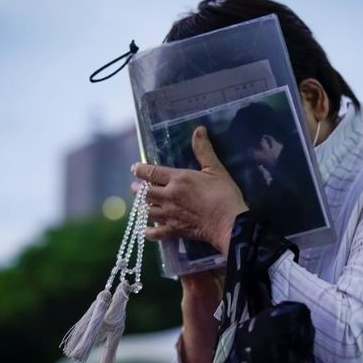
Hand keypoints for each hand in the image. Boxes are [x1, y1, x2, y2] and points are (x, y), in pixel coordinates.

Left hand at [131, 126, 248, 256]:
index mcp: (177, 179)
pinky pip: (155, 233)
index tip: (134, 169)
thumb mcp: (215, 169)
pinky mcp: (174, 231)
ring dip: (141, 206)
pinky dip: (148, 231)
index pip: (151, 172)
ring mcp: (169, 215)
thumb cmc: (223, 194)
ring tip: (141, 204)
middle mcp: (168, 196)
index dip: (140, 170)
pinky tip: (147, 229)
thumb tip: (198, 129)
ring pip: (146, 210)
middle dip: (137, 189)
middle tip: (136, 187)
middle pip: (144, 192)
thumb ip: (204, 150)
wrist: (228, 222)